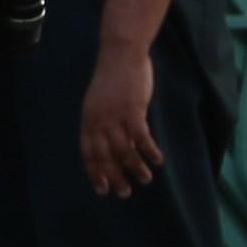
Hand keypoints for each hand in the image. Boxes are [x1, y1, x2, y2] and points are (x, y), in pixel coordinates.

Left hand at [78, 41, 162, 197]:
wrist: (121, 54)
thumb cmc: (112, 78)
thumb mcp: (100, 103)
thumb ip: (105, 124)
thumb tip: (117, 146)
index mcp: (88, 120)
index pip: (88, 153)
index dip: (95, 172)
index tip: (102, 189)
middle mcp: (98, 121)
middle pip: (105, 156)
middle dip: (114, 177)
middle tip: (124, 192)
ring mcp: (115, 116)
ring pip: (124, 150)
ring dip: (135, 168)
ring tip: (145, 180)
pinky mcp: (133, 110)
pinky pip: (141, 137)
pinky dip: (149, 151)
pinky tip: (158, 160)